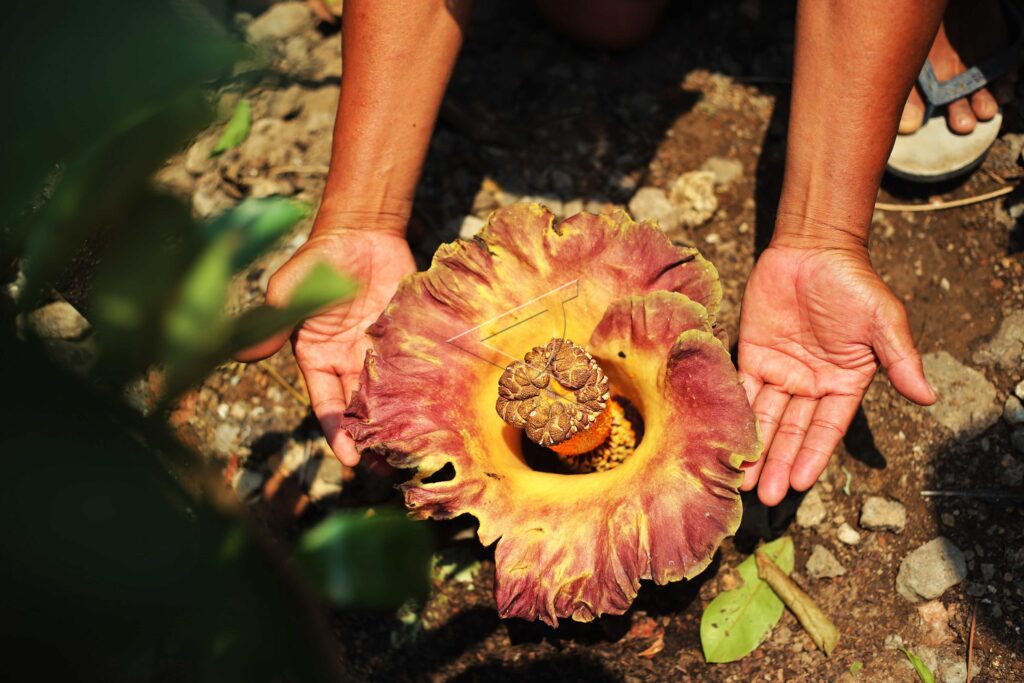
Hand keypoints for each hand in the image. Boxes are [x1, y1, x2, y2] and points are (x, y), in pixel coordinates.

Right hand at [238, 225, 415, 465]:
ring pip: (390, 398)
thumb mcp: (291, 289)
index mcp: (316, 358)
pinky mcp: (408, 341)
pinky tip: (439, 414)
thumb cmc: (319, 258)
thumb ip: (273, 323)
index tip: (349, 458)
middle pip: (360, 410)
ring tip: (416, 452)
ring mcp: (380, 353)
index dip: (337, 433)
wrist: (363, 232)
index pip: (326, 405)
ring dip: (399, 424)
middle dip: (372, 439)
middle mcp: (348, 362)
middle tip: (390, 467)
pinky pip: (417, 372)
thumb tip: (239, 356)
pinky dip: (424, 393)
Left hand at [737, 242, 935, 504]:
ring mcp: (780, 372)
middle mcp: (810, 385)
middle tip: (763, 496)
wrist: (814, 249)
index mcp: (844, 384)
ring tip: (740, 480)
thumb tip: (929, 398)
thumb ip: (900, 360)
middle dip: (777, 463)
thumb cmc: (854, 284)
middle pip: (791, 431)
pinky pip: (740, 388)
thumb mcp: (883, 322)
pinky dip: (732, 412)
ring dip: (754, 448)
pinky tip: (723, 437)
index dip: (811, 455)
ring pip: (764, 417)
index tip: (799, 483)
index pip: (826, 429)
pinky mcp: (752, 354)